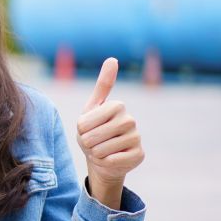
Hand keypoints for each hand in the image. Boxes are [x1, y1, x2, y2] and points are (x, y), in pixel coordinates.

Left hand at [76, 58, 144, 202]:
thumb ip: (102, 85)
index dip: (81, 129)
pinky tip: (110, 159)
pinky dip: (105, 162)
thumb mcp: (91, 108)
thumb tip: (113, 59)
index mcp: (117, 106)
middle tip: (92, 142)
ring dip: (95, 153)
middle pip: (94, 136)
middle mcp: (130, 120)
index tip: (87, 128)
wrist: (101, 158)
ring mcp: (136, 138)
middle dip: (87, 142)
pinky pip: (113, 160)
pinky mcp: (139, 155)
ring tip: (100, 149)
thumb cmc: (93, 131)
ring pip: (103, 150)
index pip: (86, 122)